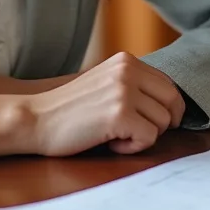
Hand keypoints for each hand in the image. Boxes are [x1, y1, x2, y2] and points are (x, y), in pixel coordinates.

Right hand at [26, 51, 185, 156]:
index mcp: (127, 60)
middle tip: (136, 132)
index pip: (169, 84)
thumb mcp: (106, 83)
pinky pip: (149, 138)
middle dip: (162, 123)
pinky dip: (133, 148)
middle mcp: (128, 70)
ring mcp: (124, 91)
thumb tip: (171, 102)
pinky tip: (111, 144)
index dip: (167, 108)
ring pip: (163, 122)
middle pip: (173, 101)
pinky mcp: (120, 114)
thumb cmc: (70, 109)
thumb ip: (134, 84)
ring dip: (143, 136)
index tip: (151, 122)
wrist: (36, 119)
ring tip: (116, 135)